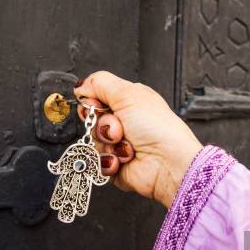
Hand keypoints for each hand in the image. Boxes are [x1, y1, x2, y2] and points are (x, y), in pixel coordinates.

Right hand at [73, 71, 202, 207]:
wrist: (168, 163)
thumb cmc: (158, 128)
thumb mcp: (128, 94)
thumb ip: (100, 83)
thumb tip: (81, 86)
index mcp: (129, 103)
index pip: (96, 98)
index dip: (91, 102)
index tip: (96, 105)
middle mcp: (124, 123)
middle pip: (92, 121)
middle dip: (102, 125)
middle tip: (118, 128)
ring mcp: (120, 146)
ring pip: (93, 143)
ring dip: (109, 144)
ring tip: (127, 146)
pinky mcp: (116, 166)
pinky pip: (97, 163)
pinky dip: (109, 161)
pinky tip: (125, 160)